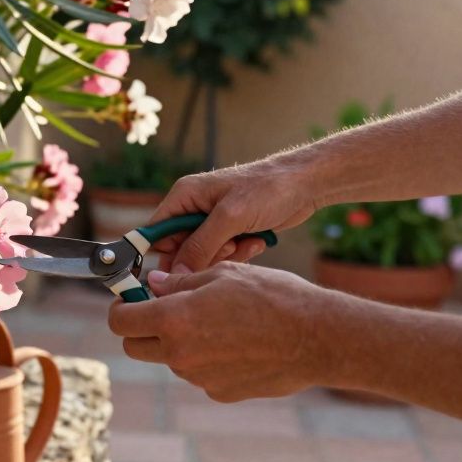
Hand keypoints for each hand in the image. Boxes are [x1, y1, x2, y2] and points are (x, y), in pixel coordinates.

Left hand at [107, 262, 337, 401]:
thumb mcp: (223, 274)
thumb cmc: (273, 297)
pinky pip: (199, 373)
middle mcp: (179, 354)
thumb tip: (152, 285)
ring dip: (178, 342)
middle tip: (164, 310)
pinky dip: (206, 358)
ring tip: (217, 321)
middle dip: (141, 328)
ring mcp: (198, 377)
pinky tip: (237, 343)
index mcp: (174, 320)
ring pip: (170, 359)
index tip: (133, 298)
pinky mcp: (219, 392)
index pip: (120, 321)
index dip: (122, 306)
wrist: (318, 338)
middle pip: (135, 346)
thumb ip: (180, 282)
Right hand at [149, 158, 317, 272]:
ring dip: (225, 256)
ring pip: (203, 256)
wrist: (305, 185)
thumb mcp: (230, 218)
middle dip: (202, 257)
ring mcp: (213, 222)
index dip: (162, 254)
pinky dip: (240, 254)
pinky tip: (256, 241)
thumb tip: (177, 274)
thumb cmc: (267, 189)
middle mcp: (193, 209)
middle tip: (227, 249)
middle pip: (180, 249)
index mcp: (184, 196)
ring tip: (246, 241)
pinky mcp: (231, 232)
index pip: (156, 231)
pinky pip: (224, 256)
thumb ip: (200, 246)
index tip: (172, 276)